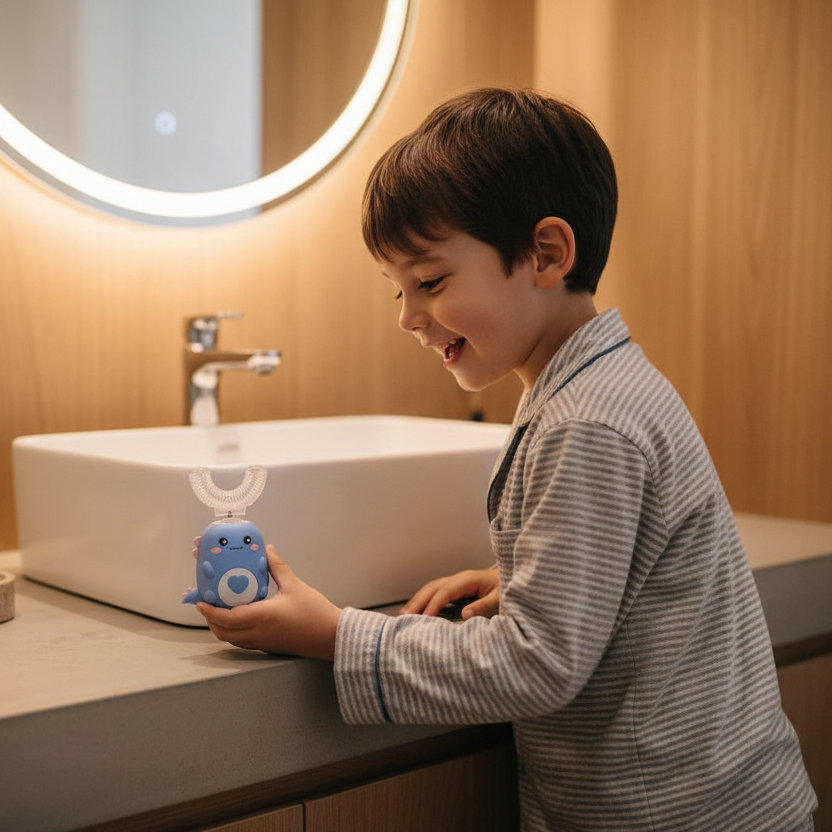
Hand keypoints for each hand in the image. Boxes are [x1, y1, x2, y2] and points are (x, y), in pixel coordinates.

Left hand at [196, 545, 340, 660]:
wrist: (331, 636)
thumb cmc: (315, 613)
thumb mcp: (295, 585)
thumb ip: (278, 567)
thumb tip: (268, 550)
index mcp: (262, 616)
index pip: (227, 618)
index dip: (210, 611)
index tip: (200, 602)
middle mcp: (259, 633)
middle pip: (224, 632)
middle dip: (211, 620)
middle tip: (207, 605)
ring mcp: (264, 643)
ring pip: (232, 639)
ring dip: (222, 628)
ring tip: (220, 612)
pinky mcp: (270, 647)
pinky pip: (244, 642)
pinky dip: (235, 634)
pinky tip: (240, 622)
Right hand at [399, 568, 499, 619]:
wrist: (512, 579)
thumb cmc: (506, 588)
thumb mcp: (499, 599)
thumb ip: (482, 606)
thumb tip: (465, 616)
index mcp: (468, 580)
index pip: (445, 592)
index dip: (434, 605)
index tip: (424, 618)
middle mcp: (458, 579)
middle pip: (432, 588)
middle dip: (418, 601)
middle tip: (404, 616)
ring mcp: (456, 583)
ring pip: (431, 589)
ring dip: (417, 601)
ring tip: (404, 615)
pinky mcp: (456, 590)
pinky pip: (436, 594)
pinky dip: (424, 601)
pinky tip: (417, 612)